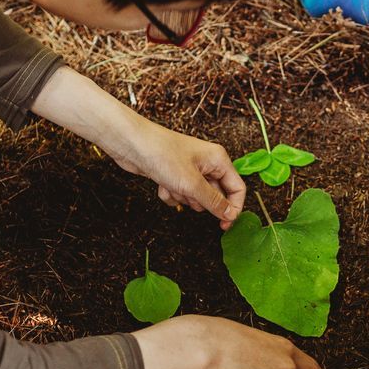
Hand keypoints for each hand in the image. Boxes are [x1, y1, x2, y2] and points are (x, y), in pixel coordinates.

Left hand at [108, 119, 246, 227]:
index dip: (233, 208)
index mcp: (218, 159)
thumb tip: (231, 215)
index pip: (237, 188)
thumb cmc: (162, 154)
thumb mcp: (192, 184)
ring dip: (183, 197)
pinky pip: (180, 194)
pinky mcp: (174, 174)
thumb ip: (214, 202)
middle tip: (189, 195)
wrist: (131, 144)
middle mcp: (207, 163)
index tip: (224, 225)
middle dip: (200, 201)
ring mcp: (190, 169)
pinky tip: (162, 184)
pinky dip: (171, 194)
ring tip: (172, 185)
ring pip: (196, 196)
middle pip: (216, 194)